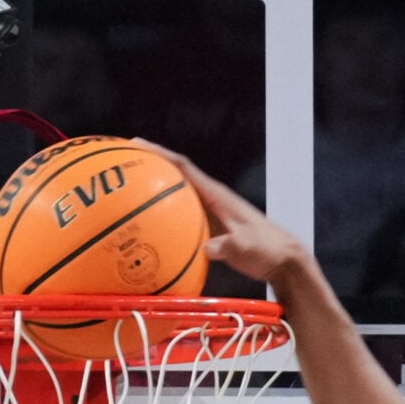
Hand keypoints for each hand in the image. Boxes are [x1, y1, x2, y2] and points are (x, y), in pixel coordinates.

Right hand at [134, 141, 308, 284]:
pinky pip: (180, 217)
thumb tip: (208, 249)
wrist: (284, 259)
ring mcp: (209, 212)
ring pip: (175, 196)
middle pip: (175, 176)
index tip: (136, 144)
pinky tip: (145, 227)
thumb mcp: (248, 249)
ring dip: (153, 190)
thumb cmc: (268, 250)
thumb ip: (229, 247)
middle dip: (149, 165)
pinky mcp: (210, 227)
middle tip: (120, 160)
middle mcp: (211, 199)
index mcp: (217, 196)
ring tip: (124, 188)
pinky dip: (162, 216)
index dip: (161, 154)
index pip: (184, 167)